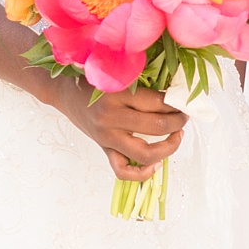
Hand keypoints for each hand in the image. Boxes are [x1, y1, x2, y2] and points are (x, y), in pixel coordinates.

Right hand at [63, 82, 186, 179]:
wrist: (64, 92)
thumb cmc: (91, 80)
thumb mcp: (116, 75)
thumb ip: (140, 83)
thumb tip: (174, 93)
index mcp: (116, 94)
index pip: (157, 102)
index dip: (176, 102)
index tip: (185, 100)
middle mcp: (111, 118)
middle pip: (156, 126)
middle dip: (178, 121)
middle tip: (184, 115)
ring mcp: (107, 137)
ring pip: (145, 153)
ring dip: (169, 147)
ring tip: (177, 136)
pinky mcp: (104, 149)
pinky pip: (123, 171)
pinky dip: (142, 173)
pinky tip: (156, 164)